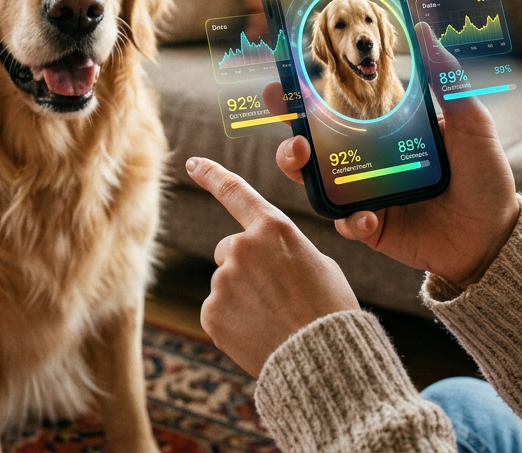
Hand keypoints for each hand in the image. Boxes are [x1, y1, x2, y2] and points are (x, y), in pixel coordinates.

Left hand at [187, 156, 359, 376]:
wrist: (323, 358)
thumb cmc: (329, 309)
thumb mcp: (317, 264)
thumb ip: (282, 250)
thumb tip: (264, 262)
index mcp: (273, 227)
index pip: (236, 193)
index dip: (212, 175)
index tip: (192, 162)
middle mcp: (241, 247)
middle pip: (230, 248)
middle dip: (246, 265)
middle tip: (277, 293)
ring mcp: (222, 280)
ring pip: (226, 282)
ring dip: (243, 295)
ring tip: (274, 317)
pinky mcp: (211, 312)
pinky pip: (218, 310)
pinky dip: (233, 320)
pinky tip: (257, 332)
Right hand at [273, 23, 519, 287]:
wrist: (494, 236)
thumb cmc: (484, 176)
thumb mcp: (470, 122)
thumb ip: (446, 81)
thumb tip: (425, 31)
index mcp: (385, 130)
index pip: (338, 106)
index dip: (306, 91)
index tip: (285, 73)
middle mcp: (367, 159)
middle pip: (313, 140)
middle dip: (286, 122)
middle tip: (281, 110)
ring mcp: (364, 193)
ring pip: (314, 179)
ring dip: (297, 166)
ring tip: (302, 157)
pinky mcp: (371, 226)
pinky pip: (346, 221)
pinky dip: (350, 219)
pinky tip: (368, 216)